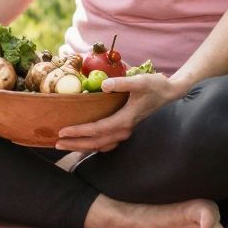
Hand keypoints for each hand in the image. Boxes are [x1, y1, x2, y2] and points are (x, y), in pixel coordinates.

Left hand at [57, 70, 184, 149]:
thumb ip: (122, 82)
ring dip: (82, 146)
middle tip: (56, 143)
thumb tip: (104, 85)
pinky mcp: (126, 130)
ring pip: (101, 145)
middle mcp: (124, 130)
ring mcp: (126, 132)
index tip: (62, 131)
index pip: (97, 129)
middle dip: (75, 144)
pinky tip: (84, 144)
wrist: (170, 93)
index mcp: (125, 120)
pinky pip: (107, 142)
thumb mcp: (140, 81)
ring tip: (65, 145)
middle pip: (96, 142)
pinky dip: (93, 145)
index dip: (79, 131)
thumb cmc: (155, 86)